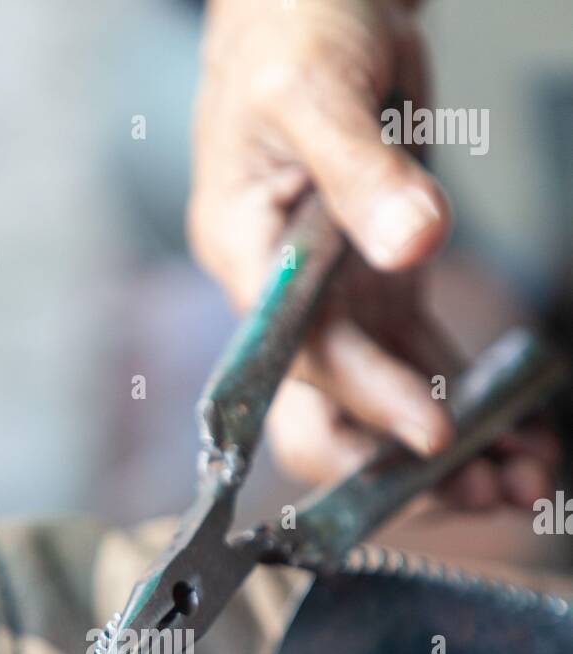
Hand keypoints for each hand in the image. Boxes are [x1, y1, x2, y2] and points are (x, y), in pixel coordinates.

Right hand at [190, 0, 556, 505]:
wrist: (306, 3)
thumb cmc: (290, 35)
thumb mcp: (317, 94)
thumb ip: (359, 174)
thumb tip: (414, 241)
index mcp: (248, 257)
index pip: (305, 354)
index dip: (367, 399)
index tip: (434, 432)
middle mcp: (286, 298)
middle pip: (333, 410)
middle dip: (401, 462)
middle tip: (485, 490)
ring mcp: (334, 298)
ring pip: (383, 399)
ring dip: (445, 447)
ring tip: (519, 475)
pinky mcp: (377, 288)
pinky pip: (420, 359)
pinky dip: (465, 396)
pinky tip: (514, 435)